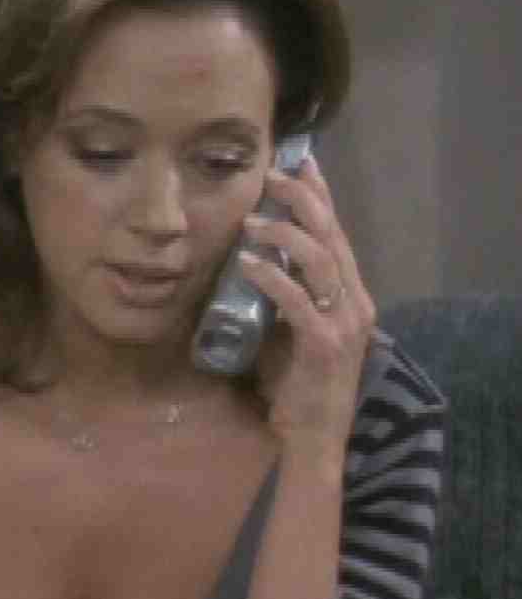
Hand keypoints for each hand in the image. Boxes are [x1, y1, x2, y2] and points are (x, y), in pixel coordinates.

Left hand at [239, 156, 375, 451]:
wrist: (311, 437)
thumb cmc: (296, 387)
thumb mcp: (286, 332)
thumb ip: (277, 299)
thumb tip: (244, 265)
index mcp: (350, 295)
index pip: (336, 233)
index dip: (319, 194)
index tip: (298, 160)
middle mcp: (355, 302)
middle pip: (331, 236)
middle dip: (302, 199)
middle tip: (271, 175)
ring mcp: (344, 323)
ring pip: (319, 261)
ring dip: (283, 234)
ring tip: (250, 221)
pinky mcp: (325, 346)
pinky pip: (298, 301)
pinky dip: (271, 278)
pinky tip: (246, 263)